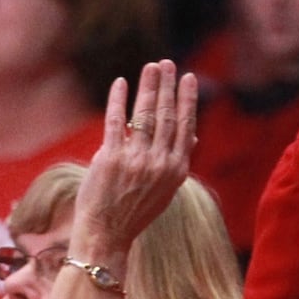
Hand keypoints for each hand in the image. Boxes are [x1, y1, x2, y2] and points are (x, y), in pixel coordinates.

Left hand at [70, 61, 197, 257]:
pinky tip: (121, 83)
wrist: (107, 235)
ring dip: (148, 87)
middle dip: (168, 86)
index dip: (186, 99)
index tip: (187, 78)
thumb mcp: (165, 189)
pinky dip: (118, 100)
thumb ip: (176, 160)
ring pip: (145, 115)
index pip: (185, 126)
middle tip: (168, 64)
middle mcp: (159, 164)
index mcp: (176, 170)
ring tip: (151, 67)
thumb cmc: (135, 211)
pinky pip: (116, 122)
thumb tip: (191, 137)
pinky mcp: (110, 159)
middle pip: (166, 116)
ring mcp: (135, 160)